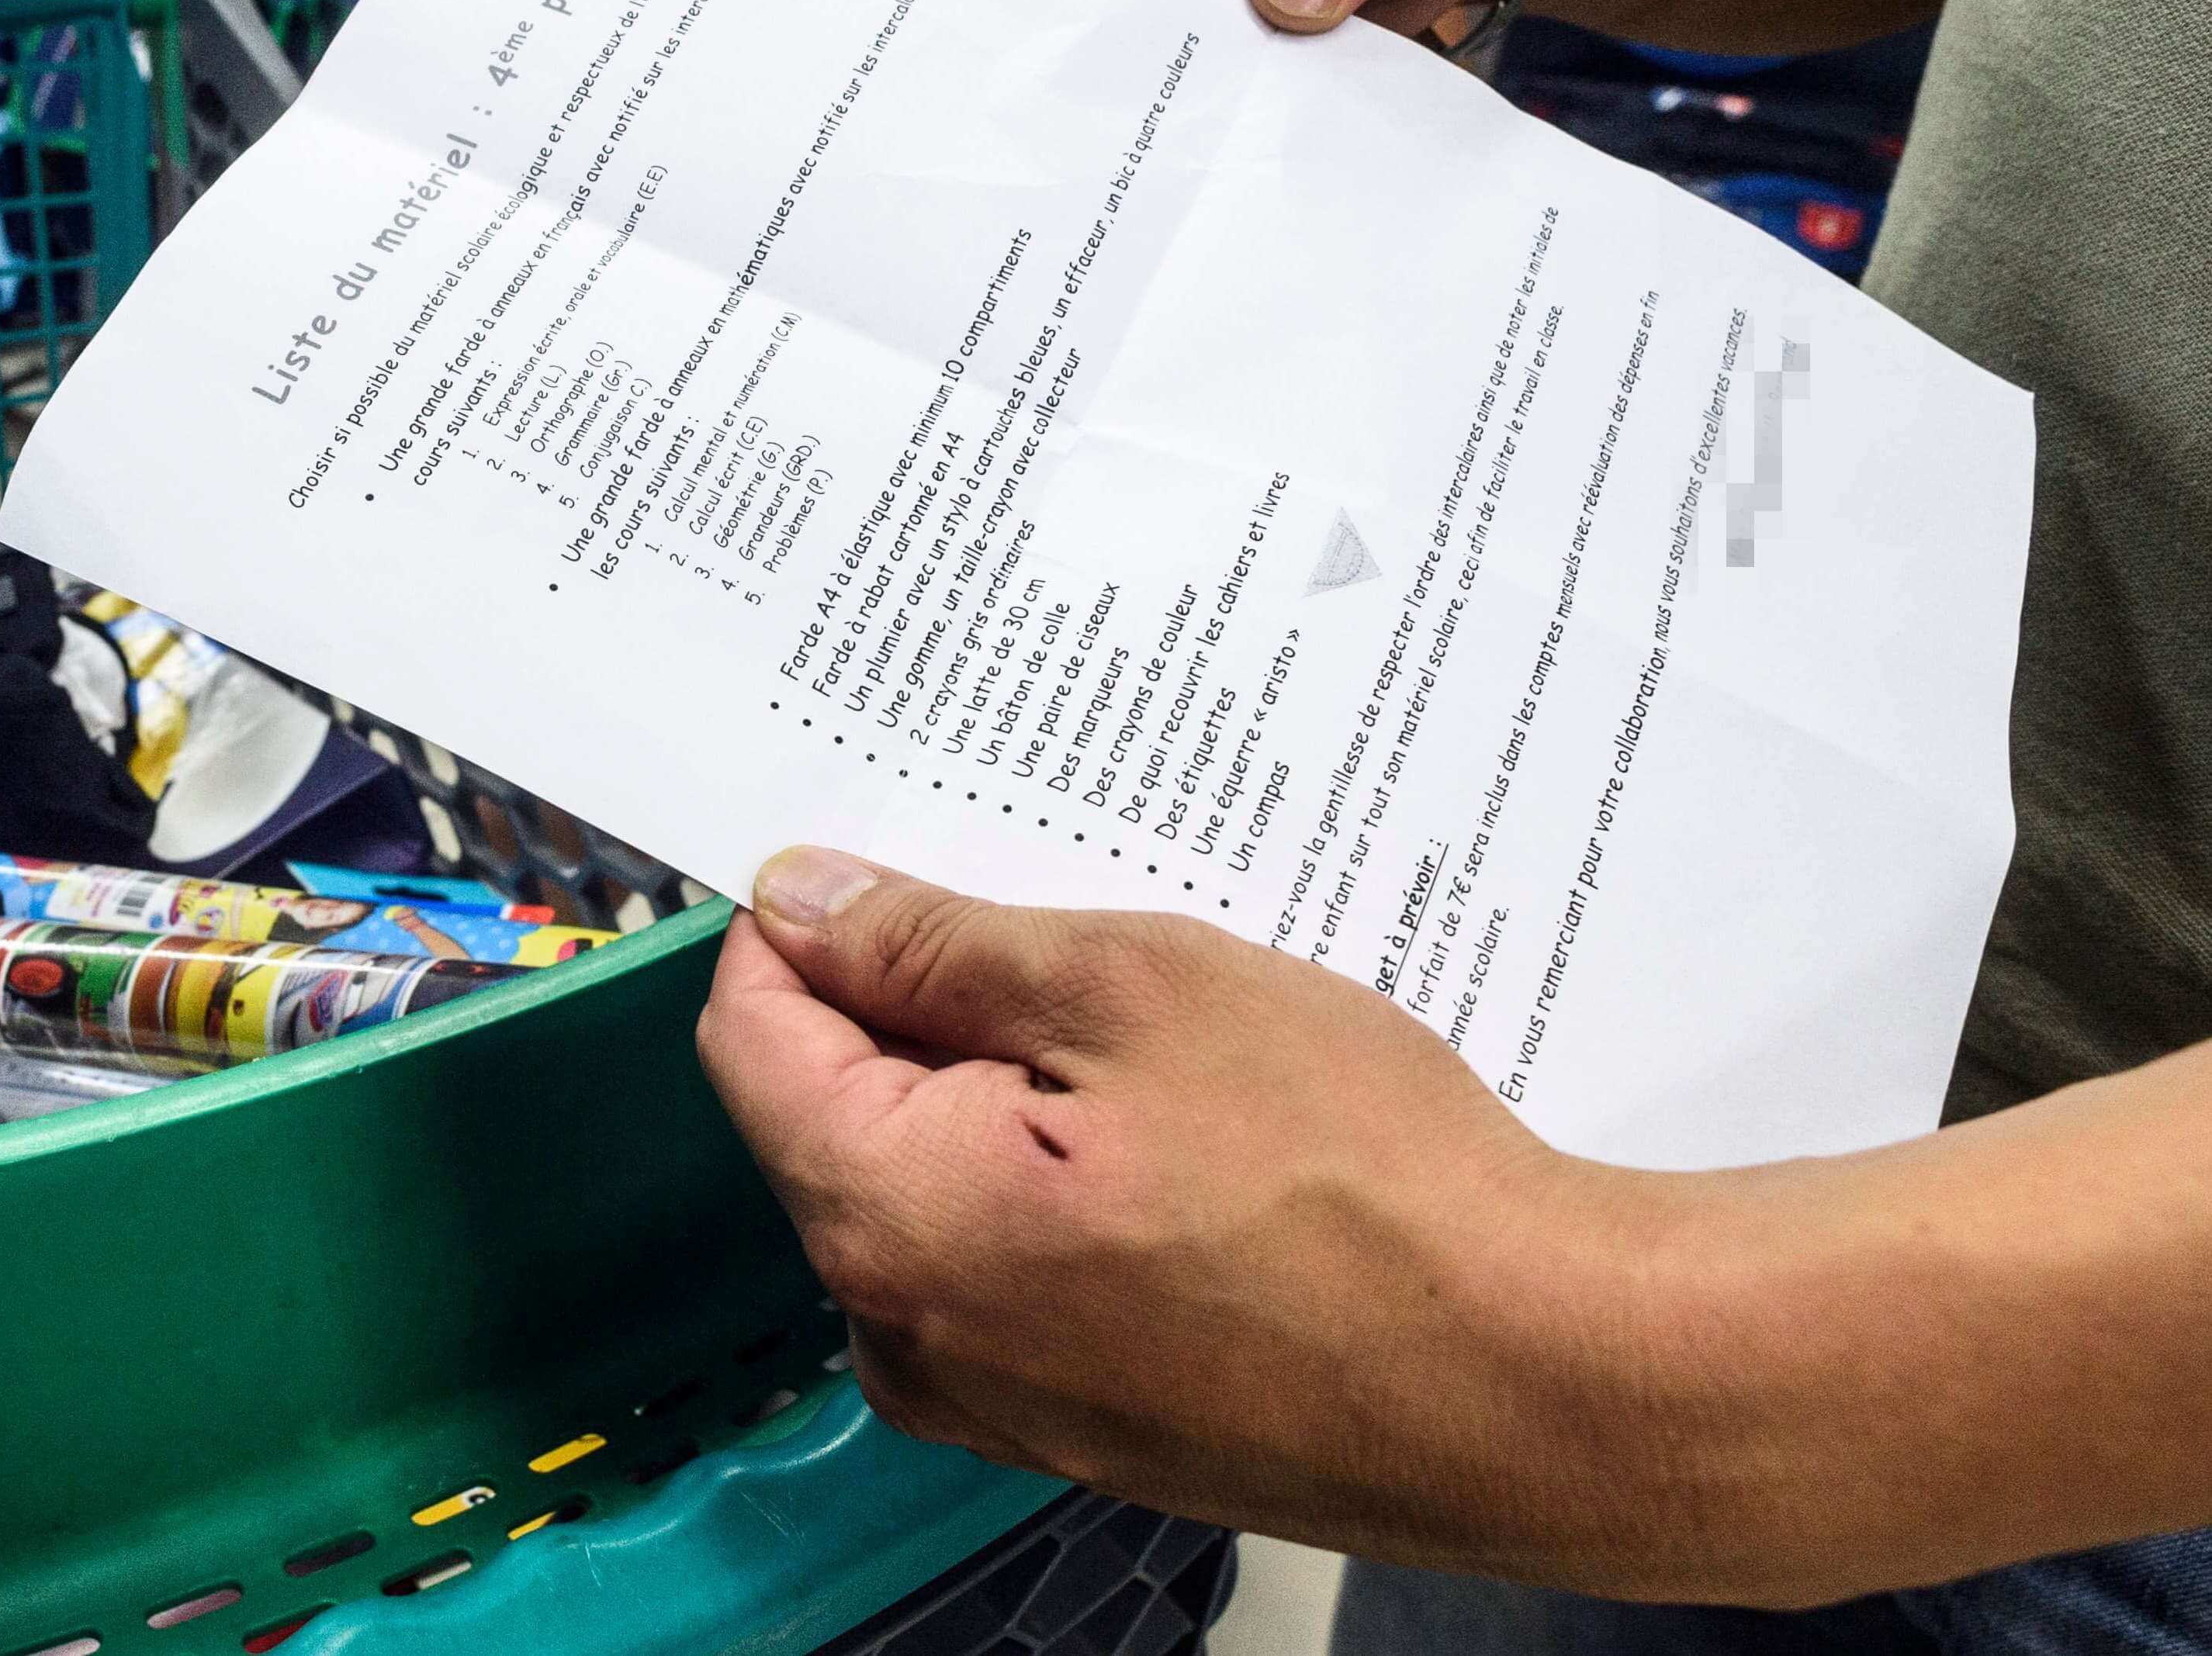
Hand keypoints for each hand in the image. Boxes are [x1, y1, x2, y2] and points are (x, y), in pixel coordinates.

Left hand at [695, 847, 1726, 1592]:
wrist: (1536, 1383)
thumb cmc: (1353, 1181)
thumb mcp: (1130, 990)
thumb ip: (934, 950)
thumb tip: (799, 902)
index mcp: (882, 1219)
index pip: (748, 1032)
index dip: (809, 926)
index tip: (902, 860)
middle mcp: (903, 1333)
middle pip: (835, 1113)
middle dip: (924, 1010)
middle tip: (1073, 942)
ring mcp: (990, 1398)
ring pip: (931, 1185)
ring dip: (1007, 1093)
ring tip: (1150, 1039)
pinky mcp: (1078, 1423)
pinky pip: (1012, 1263)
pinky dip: (1063, 1181)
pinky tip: (1182, 1138)